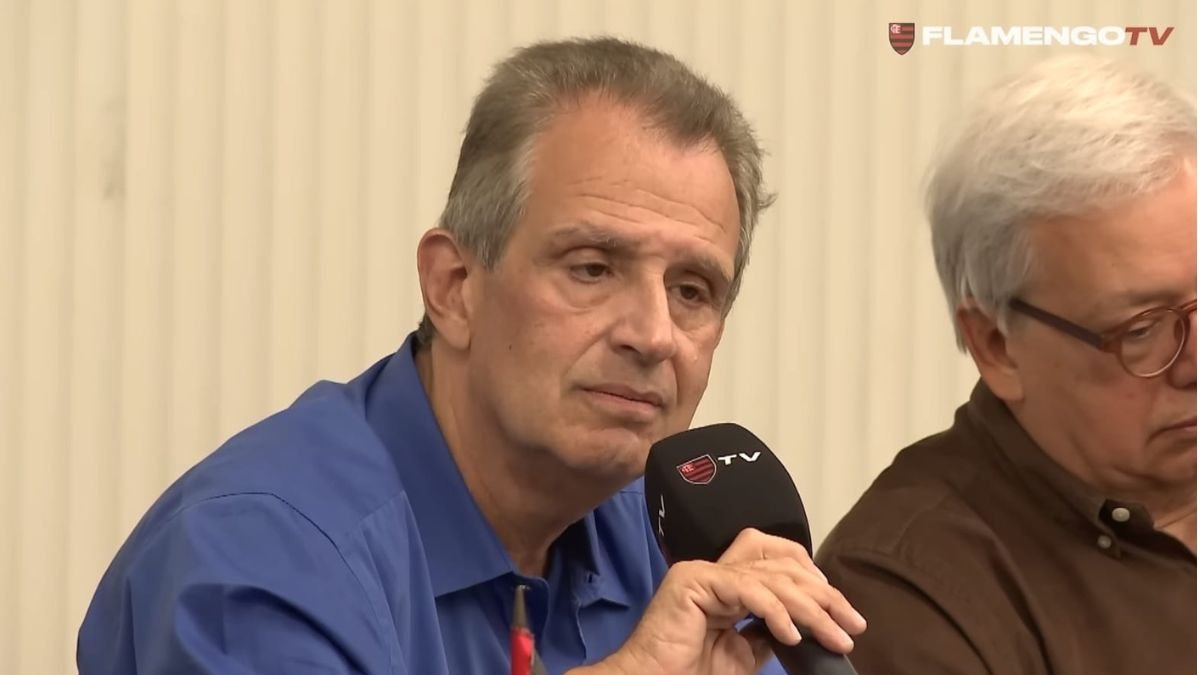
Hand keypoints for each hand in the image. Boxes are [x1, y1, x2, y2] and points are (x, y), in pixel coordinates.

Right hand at [571, 528, 865, 674]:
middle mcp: (716, 570)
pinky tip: (793, 635)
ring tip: (834, 636)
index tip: (844, 614)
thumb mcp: (745, 653)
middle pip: (781, 565)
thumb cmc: (691, 673)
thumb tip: (807, 624)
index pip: (778, 562)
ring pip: (770, 577)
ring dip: (810, 608)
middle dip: (823, 595)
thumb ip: (769, 631)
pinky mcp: (692, 581)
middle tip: (852, 624)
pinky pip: (746, 588)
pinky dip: (775, 611)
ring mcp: (703, 572)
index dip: (814, 581)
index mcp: (727, 583)